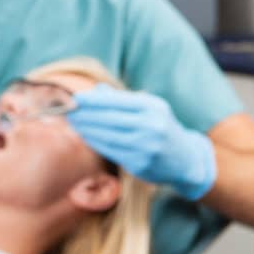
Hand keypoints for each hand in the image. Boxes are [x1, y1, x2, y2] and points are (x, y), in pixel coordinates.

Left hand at [69, 85, 216, 199]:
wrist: (186, 160)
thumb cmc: (161, 127)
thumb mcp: (149, 108)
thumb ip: (122, 99)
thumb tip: (96, 89)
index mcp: (153, 107)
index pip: (116, 101)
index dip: (93, 100)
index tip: (75, 98)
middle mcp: (152, 126)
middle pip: (109, 118)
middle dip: (85, 114)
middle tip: (67, 110)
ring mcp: (147, 147)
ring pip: (107, 135)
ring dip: (86, 128)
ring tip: (73, 122)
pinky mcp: (140, 164)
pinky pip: (111, 151)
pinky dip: (95, 142)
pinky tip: (86, 136)